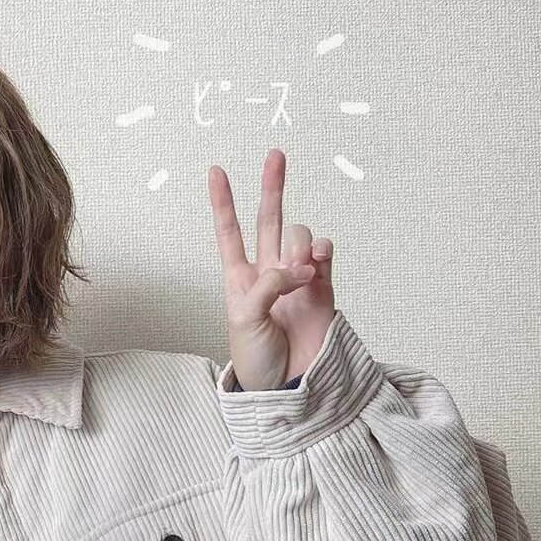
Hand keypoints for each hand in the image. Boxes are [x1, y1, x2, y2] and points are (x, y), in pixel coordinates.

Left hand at [208, 148, 335, 390]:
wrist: (286, 385)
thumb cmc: (255, 357)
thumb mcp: (245, 318)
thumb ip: (268, 283)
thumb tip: (300, 264)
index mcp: (239, 278)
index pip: (229, 232)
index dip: (223, 202)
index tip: (215, 171)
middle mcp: (268, 272)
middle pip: (269, 220)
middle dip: (272, 187)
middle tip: (275, 155)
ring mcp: (297, 277)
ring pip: (300, 236)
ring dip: (299, 246)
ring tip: (299, 274)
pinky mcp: (323, 287)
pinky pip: (325, 254)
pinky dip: (322, 252)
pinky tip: (316, 263)